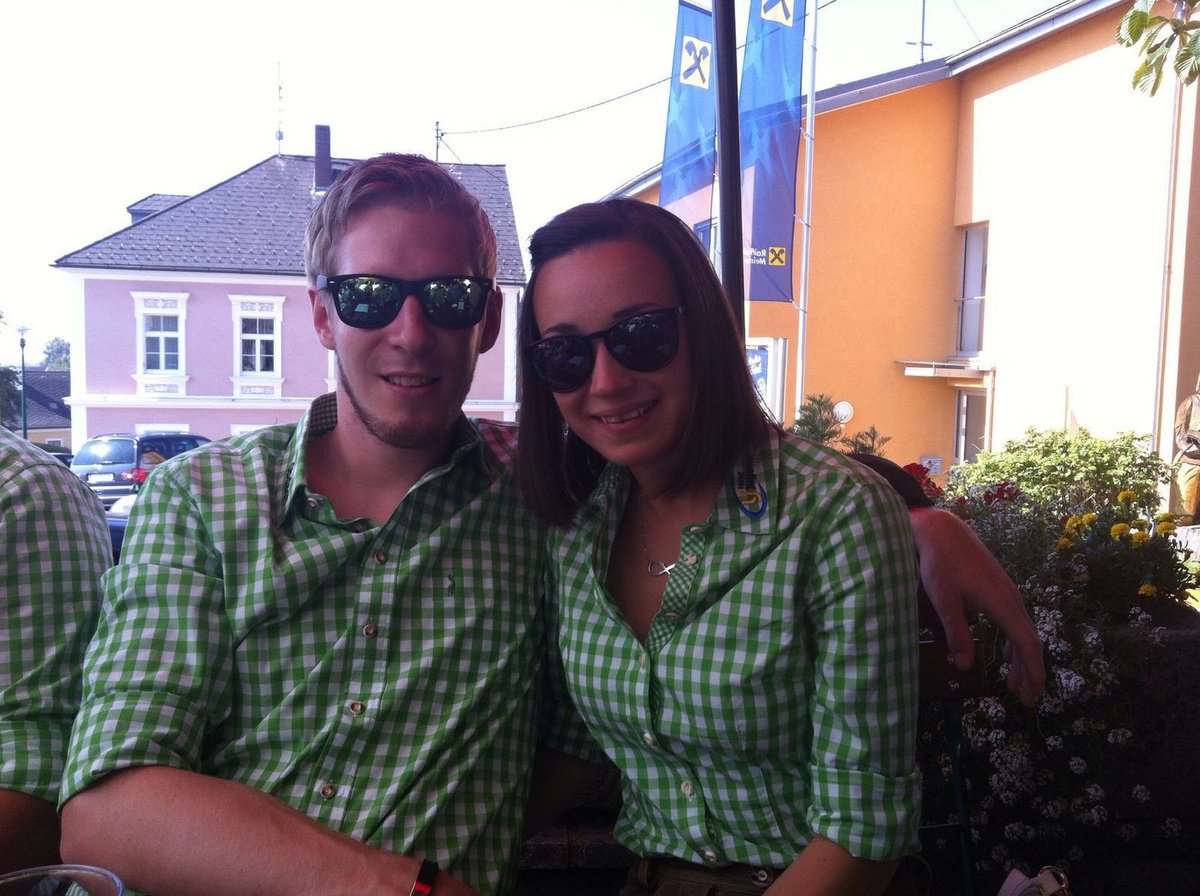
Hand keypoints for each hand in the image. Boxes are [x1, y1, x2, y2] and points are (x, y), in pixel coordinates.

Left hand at [908, 507, 1045, 704]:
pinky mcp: (999, 587)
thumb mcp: (943, 599)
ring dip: (1021, 659)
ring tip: (1013, 684)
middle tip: (1025, 699)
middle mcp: (1011, 597)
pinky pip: (1015, 620)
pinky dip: (1014, 641)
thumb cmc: (938, 562)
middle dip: (1031, 671)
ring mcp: (1007, 591)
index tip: (1033, 694)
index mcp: (1001, 602)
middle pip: (1030, 640)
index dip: (1033, 671)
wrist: (941, 529)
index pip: (1027, 643)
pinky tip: (1007, 653)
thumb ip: (956, 632)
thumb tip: (965, 667)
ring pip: (1023, 630)